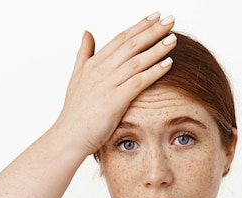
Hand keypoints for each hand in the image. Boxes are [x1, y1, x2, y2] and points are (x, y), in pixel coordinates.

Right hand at [53, 12, 176, 155]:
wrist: (68, 137)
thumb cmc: (75, 113)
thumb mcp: (76, 78)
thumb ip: (84, 54)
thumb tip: (87, 32)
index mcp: (93, 64)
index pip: (120, 39)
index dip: (139, 26)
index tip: (155, 16)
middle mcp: (100, 70)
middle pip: (131, 45)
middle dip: (152, 31)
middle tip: (171, 20)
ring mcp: (107, 84)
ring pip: (137, 60)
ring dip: (157, 48)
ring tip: (174, 38)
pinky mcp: (114, 101)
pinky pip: (138, 82)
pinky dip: (154, 71)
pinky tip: (168, 64)